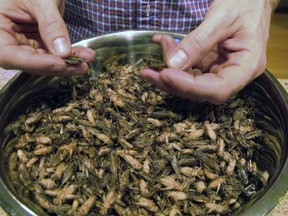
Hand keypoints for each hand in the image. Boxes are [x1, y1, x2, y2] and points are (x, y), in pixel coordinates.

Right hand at [0, 0, 94, 75]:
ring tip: (87, 60)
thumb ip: (50, 25)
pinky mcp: (40, 42)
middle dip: (59, 66)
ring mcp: (25, 42)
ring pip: (47, 61)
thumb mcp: (40, 0)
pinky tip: (85, 55)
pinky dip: (71, 55)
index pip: (11, 56)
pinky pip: (55, 53)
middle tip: (81, 65)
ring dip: (69, 63)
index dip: (36, 63)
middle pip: (32, 63)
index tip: (59, 64)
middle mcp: (10, 40)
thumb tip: (63, 52)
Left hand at [141, 0, 273, 103]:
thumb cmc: (244, 3)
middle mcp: (234, 74)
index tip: (165, 74)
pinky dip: (174, 58)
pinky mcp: (210, 63)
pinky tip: (164, 43)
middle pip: (201, 90)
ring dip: (169, 71)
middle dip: (172, 82)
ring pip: (191, 81)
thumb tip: (173, 65)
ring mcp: (221, 69)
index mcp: (247, 66)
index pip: (218, 88)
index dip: (190, 86)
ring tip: (154, 56)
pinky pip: (190, 67)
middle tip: (148, 73)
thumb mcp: (221, 18)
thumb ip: (198, 42)